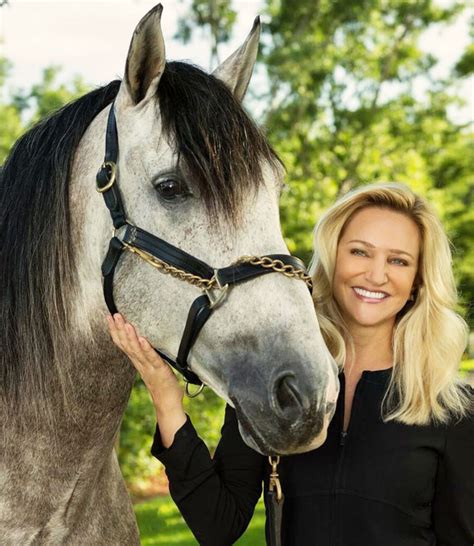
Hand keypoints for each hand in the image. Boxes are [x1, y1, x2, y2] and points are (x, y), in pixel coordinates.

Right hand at [106, 313, 185, 446]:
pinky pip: (152, 358)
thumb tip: (143, 338)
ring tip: (125, 323)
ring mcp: (149, 367)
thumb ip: (145, 353)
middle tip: (113, 314)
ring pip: (136, 350)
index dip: (115, 330)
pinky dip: (146, 348)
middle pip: (126, 344)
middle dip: (119, 329)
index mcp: (137, 360)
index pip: (123, 343)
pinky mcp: (160, 370)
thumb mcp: (150, 365)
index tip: (108, 317)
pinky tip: (142, 339)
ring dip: (130, 336)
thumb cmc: (161, 383)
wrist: (167, 403)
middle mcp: (140, 363)